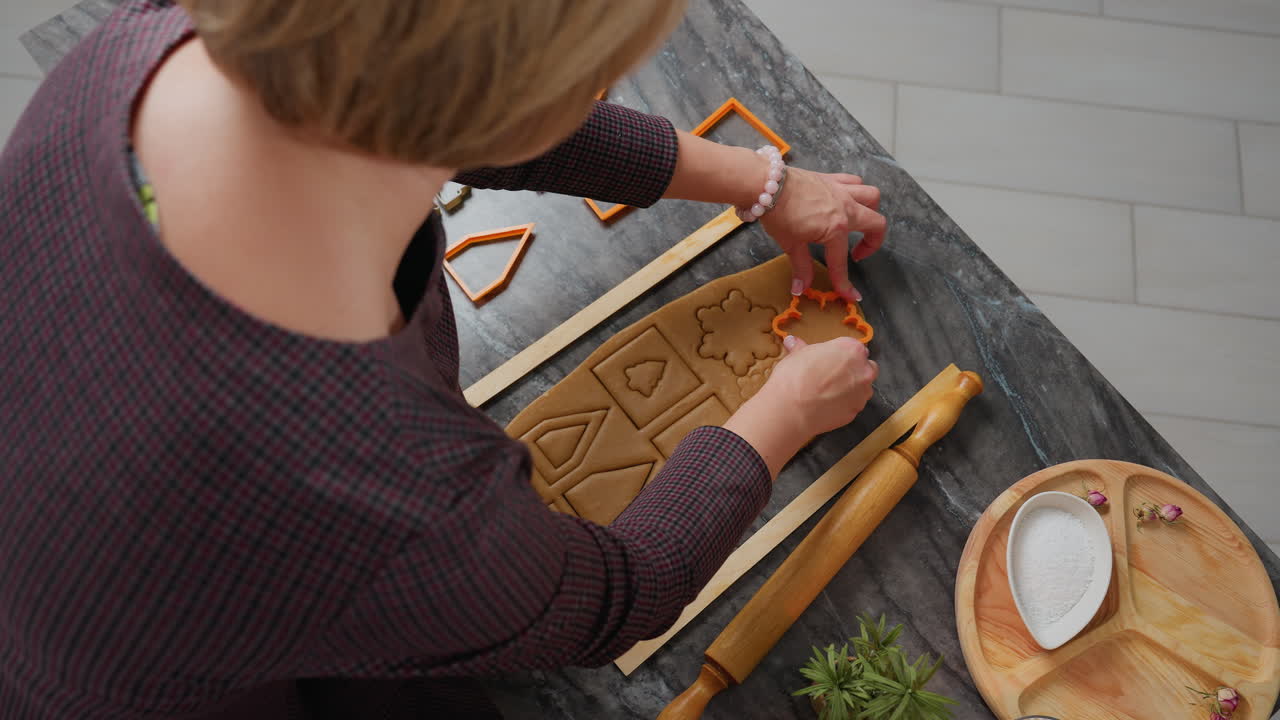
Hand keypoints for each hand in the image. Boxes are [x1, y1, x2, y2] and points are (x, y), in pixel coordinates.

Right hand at [723, 336, 877, 476]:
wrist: (789, 411)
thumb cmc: (791, 378)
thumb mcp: (794, 357)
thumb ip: (799, 349)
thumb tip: (792, 342)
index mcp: (850, 350)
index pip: (854, 348)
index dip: (840, 355)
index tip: (828, 360)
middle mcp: (862, 371)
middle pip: (864, 367)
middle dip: (851, 371)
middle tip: (829, 377)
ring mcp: (861, 394)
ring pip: (861, 388)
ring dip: (850, 389)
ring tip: (825, 394)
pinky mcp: (854, 413)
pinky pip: (852, 406)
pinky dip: (842, 406)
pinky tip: (824, 407)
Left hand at [760, 168, 885, 302]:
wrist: (767, 184)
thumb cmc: (779, 214)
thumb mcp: (791, 244)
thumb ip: (801, 266)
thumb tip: (801, 289)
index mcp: (836, 229)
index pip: (841, 262)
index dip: (845, 283)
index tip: (850, 295)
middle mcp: (846, 208)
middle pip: (876, 224)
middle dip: (873, 242)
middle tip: (856, 254)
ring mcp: (841, 191)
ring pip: (872, 197)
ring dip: (871, 211)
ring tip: (858, 224)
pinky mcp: (832, 178)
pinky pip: (854, 182)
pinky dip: (856, 191)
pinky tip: (846, 200)